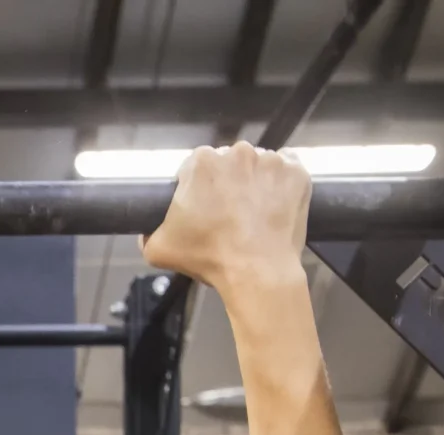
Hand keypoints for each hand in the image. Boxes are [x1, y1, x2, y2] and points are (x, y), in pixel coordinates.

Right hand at [141, 142, 311, 292]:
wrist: (257, 272)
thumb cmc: (210, 258)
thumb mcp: (159, 250)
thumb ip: (146, 235)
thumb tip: (146, 233)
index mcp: (201, 162)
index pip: (195, 167)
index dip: (198, 189)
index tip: (204, 208)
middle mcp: (236, 152)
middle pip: (229, 163)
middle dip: (228, 183)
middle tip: (229, 215)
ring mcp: (270, 160)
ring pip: (258, 165)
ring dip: (255, 183)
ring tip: (253, 214)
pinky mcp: (297, 172)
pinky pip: (288, 169)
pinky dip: (282, 184)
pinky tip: (274, 206)